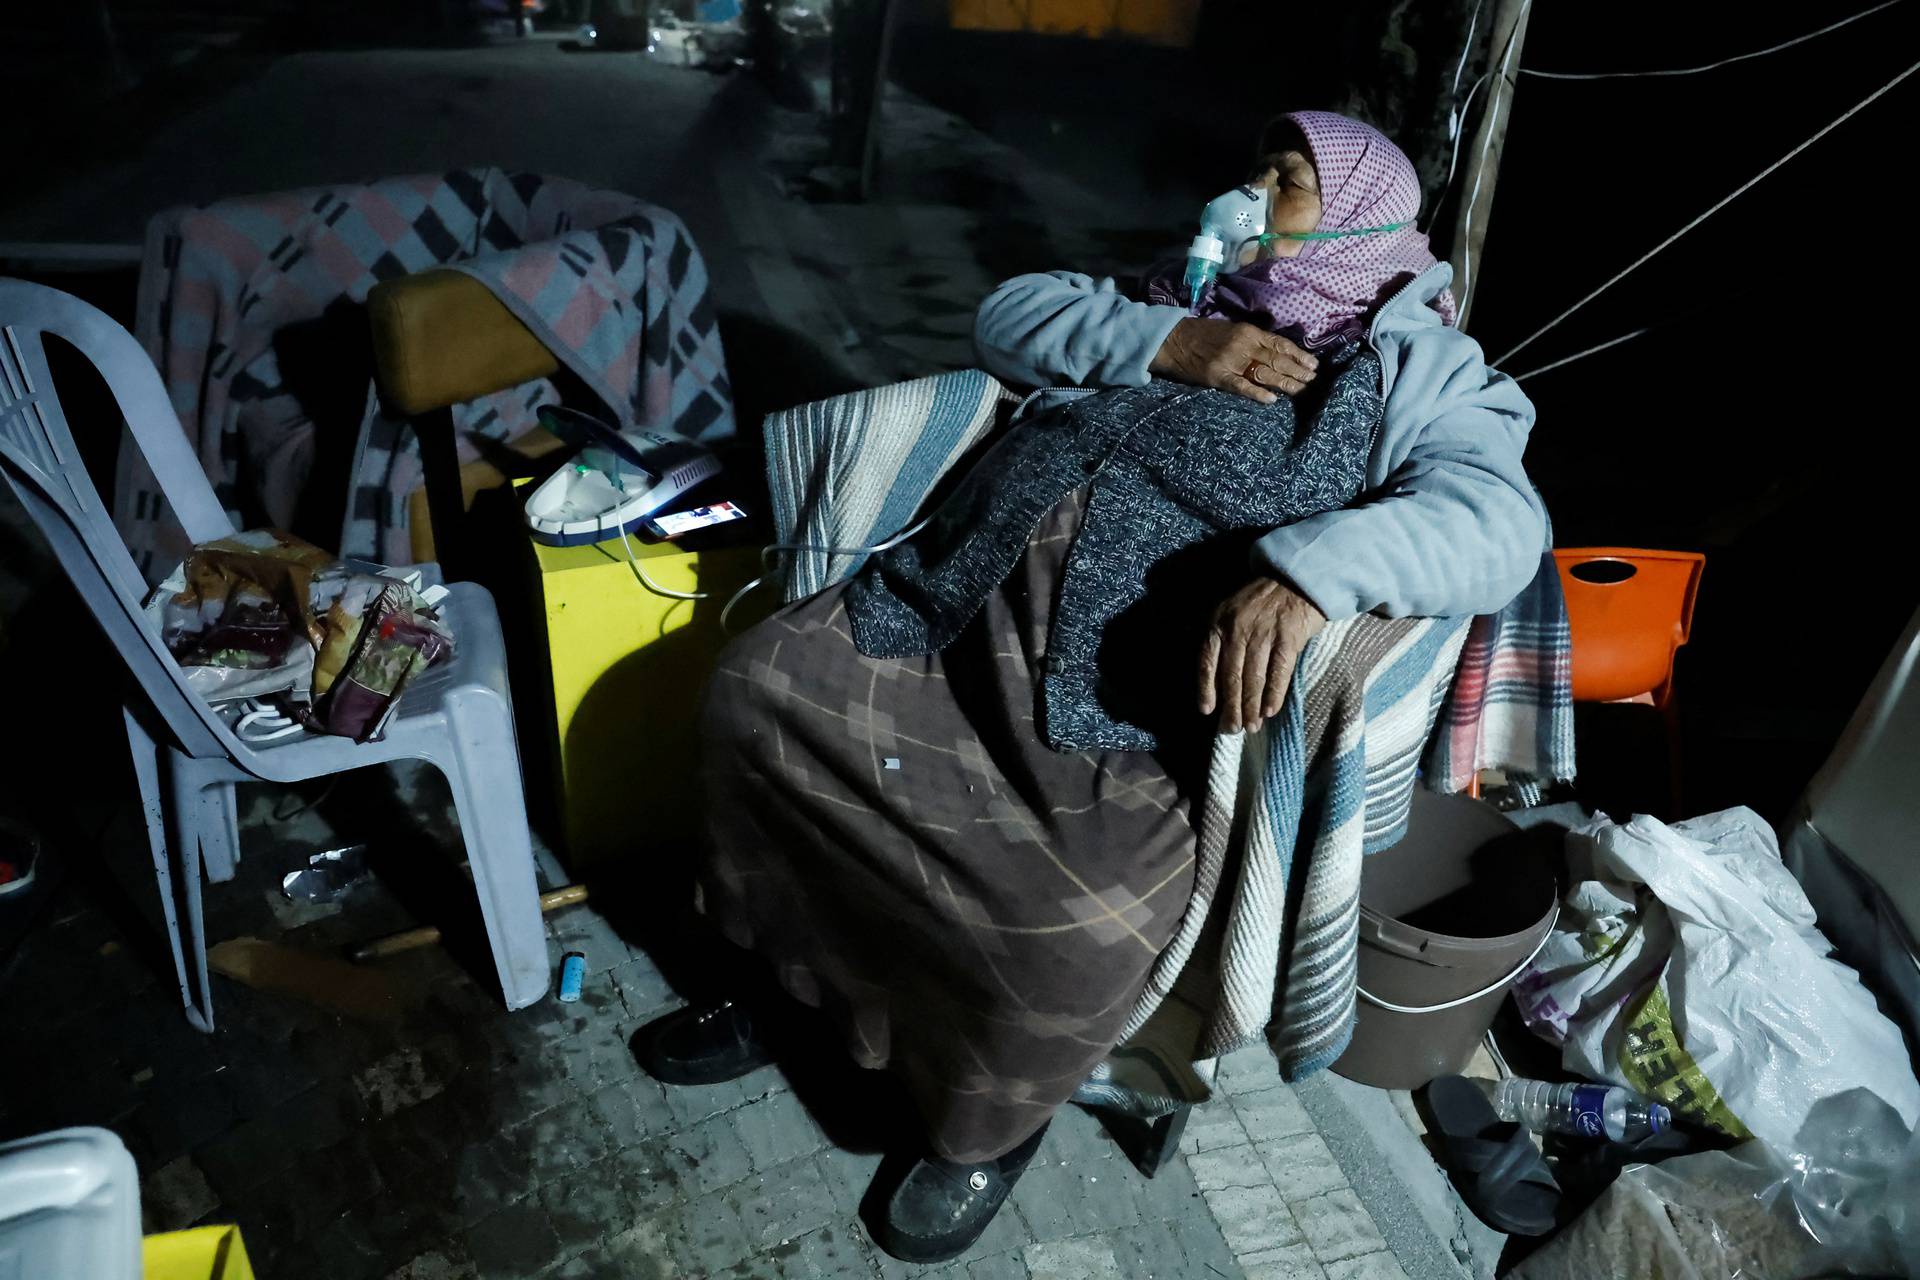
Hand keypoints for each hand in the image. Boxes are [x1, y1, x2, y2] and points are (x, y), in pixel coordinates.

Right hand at [1149, 317, 1318, 404]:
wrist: (1173, 340)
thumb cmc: (1203, 333)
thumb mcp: (1231, 328)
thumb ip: (1253, 339)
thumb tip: (1277, 351)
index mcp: (1248, 331)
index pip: (1280, 344)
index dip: (1299, 355)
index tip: (1313, 365)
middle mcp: (1243, 345)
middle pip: (1277, 360)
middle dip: (1297, 371)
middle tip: (1312, 381)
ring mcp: (1231, 361)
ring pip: (1264, 373)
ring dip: (1284, 383)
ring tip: (1300, 390)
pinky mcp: (1218, 377)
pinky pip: (1242, 387)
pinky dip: (1257, 394)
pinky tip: (1272, 400)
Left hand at [1199, 578, 1326, 732]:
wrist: (1297, 578)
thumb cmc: (1262, 600)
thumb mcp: (1232, 612)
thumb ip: (1223, 639)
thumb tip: (1218, 681)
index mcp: (1218, 622)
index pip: (1207, 662)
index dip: (1206, 689)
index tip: (1207, 711)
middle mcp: (1237, 629)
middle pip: (1231, 676)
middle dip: (1231, 706)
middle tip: (1232, 728)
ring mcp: (1263, 633)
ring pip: (1253, 678)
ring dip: (1252, 706)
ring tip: (1251, 726)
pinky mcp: (1288, 637)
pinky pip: (1278, 672)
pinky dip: (1274, 694)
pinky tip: (1270, 711)